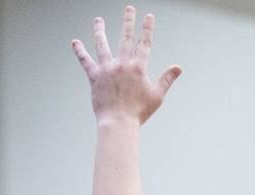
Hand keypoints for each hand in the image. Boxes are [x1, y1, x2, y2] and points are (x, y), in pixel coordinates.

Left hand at [72, 5, 181, 124]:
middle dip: (128, 21)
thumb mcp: (157, 96)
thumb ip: (167, 79)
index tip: (149, 16)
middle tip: (129, 8)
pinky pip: (86, 61)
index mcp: (138, 68)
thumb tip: (178, 68)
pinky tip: (75, 42)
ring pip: (102, 44)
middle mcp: (122, 64)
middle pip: (125, 38)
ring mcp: (107, 69)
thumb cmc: (139, 113)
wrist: (119, 123)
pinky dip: (80, 51)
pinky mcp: (95, 76)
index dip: (148, 29)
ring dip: (100, 30)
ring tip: (98, 20)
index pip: (145, 44)